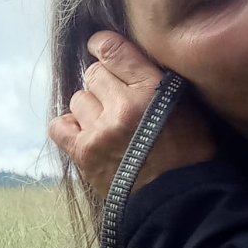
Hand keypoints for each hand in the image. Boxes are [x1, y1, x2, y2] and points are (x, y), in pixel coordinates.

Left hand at [48, 31, 213, 194]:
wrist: (179, 201)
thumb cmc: (189, 153)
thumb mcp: (185, 105)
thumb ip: (154, 79)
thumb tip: (122, 57)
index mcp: (153, 89)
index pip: (113, 49)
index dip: (102, 45)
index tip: (100, 48)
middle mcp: (123, 106)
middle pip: (93, 74)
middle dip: (102, 84)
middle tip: (115, 102)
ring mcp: (100, 130)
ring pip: (77, 99)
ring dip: (88, 108)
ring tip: (106, 124)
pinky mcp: (83, 153)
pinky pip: (59, 126)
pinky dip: (68, 127)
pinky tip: (84, 134)